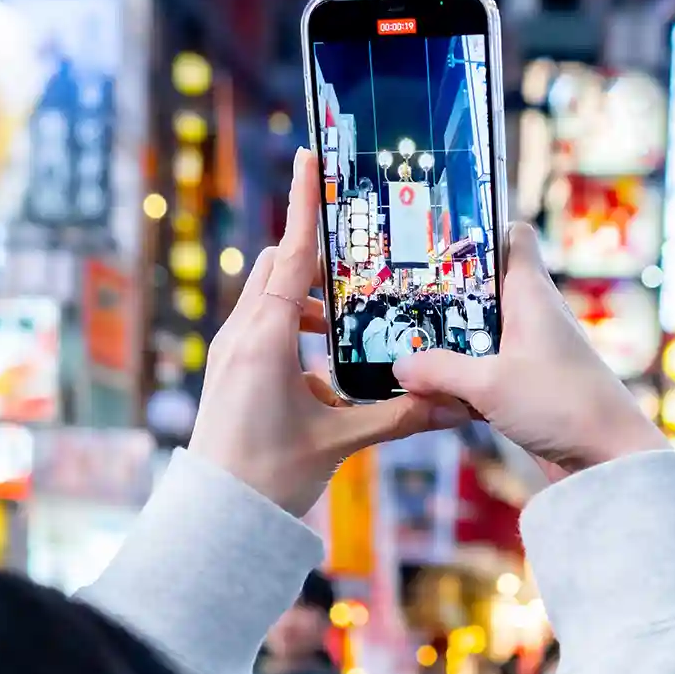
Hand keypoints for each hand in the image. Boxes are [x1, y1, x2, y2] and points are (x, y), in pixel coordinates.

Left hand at [189, 149, 462, 514]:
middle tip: (360, 272)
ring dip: (309, 306)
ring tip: (349, 331)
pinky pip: (264, 332)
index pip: (292, 254)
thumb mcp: (340, 441)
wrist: (218, 517)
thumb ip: (399, 415)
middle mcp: (241, 335)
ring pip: (271, 301)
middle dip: (318, 264)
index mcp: (265, 337)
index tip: (308, 156)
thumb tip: (457, 406)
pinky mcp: (230, 373)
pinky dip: (296, 337)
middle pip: (280, 269)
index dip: (304, 203)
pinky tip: (328, 378)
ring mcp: (231, 353)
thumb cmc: (270, 476)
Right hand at [393, 221, 666, 479]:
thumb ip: (440, 371)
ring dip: (447, 342)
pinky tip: (429, 392)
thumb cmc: (563, 405)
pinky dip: (460, 378)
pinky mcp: (526, 386)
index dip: (480, 229)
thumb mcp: (489, 385)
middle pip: (483, 288)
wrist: (609, 458)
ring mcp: (530, 352)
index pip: (513, 236)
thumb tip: (400, 366)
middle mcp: (532, 316)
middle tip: (398, 294)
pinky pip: (483, 371)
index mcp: (531, 293)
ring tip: (402, 343)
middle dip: (444, 293)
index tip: (438, 236)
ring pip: (479, 334)